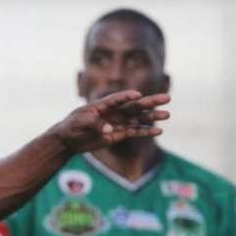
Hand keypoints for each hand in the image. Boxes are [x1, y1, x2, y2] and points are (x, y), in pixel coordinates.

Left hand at [53, 90, 169, 152]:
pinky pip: (135, 131)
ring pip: (139, 118)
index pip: (118, 98)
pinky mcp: (118, 134)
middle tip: (167, 98)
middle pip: (135, 106)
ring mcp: (118, 122)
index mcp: (103, 104)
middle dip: (151, 102)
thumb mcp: (80, 123)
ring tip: (167, 114)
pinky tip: (159, 131)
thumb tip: (110, 129)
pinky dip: (146, 131)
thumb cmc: (72, 126)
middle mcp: (114, 112)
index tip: (137, 95)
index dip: (127, 96)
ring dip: (152, 117)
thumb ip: (95, 124)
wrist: (68, 139)